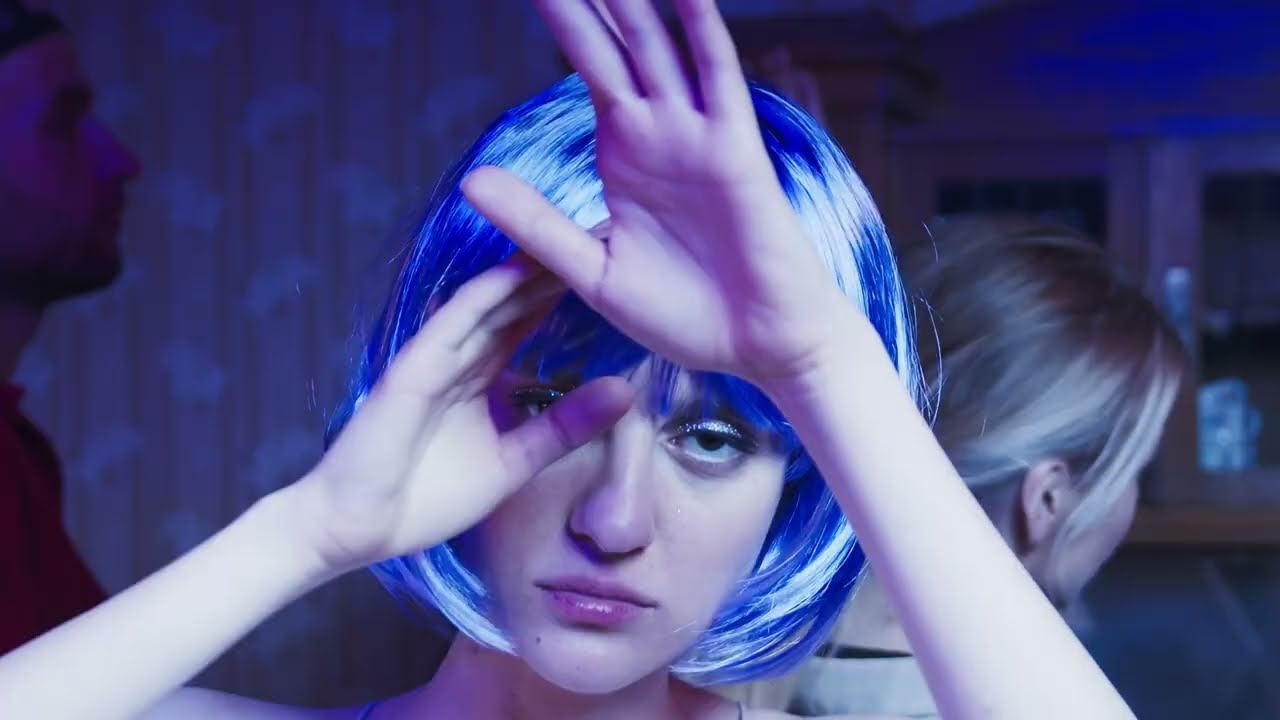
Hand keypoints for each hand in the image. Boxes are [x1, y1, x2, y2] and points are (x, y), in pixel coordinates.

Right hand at [290, 259, 632, 574]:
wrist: (360, 529)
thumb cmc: (427, 499)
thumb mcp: (513, 464)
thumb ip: (562, 429)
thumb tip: (623, 392)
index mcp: (479, 377)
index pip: (524, 324)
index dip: (558, 296)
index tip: (604, 268)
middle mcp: (459, 358)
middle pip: (510, 305)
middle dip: (548, 271)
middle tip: (596, 233)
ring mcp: (434, 358)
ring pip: (486, 305)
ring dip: (523, 272)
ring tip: (566, 236)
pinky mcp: (412, 369)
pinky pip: (452, 326)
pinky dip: (482, 298)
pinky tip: (513, 272)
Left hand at [461, 0, 847, 386]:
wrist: (758, 347)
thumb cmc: (685, 314)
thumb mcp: (593, 270)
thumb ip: (536, 221)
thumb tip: (469, 179)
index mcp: (623, 154)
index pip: (588, 67)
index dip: (563, 17)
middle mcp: (658, 132)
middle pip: (615, 44)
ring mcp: (696, 135)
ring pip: (659, 47)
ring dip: (632, 3)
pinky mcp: (735, 150)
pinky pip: (719, 78)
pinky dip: (703, 31)